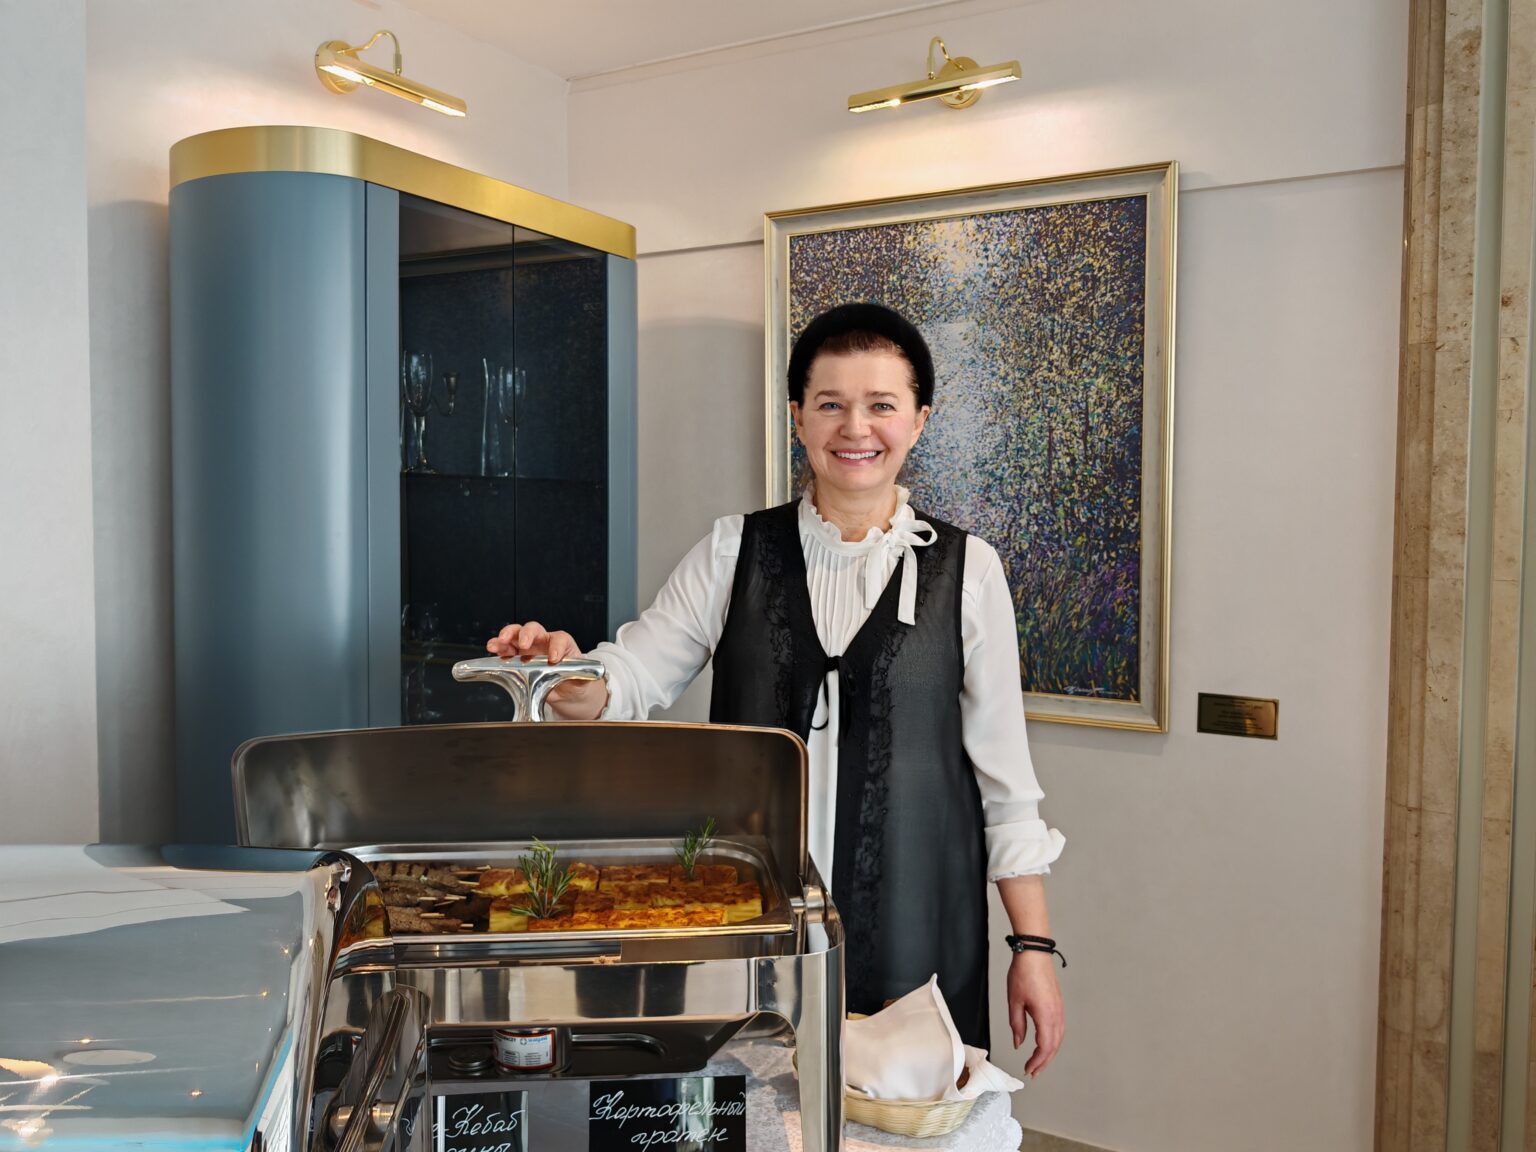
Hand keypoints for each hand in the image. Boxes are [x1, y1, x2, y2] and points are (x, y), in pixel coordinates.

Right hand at [485, 621, 607, 719]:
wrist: (567, 691)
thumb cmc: (575, 681)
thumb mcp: (582, 679)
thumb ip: (584, 674)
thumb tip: (594, 672)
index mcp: (563, 645)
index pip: (559, 639)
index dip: (556, 646)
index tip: (554, 658)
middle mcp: (544, 642)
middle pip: (534, 629)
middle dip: (527, 634)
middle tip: (523, 644)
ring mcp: (529, 649)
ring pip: (516, 635)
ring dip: (506, 636)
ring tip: (499, 642)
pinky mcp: (517, 657)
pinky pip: (506, 649)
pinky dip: (498, 647)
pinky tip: (492, 650)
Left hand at [1008, 948, 1063, 1077]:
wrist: (1034, 954)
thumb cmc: (1023, 974)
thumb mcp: (1014, 1001)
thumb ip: (1017, 1025)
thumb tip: (1018, 1043)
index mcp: (1046, 1016)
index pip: (1044, 1047)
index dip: (1037, 1062)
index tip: (1028, 1069)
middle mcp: (1057, 1015)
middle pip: (1054, 1046)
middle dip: (1044, 1062)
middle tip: (1033, 1072)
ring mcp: (1060, 1010)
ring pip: (1059, 1039)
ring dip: (1049, 1053)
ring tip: (1038, 1063)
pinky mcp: (1058, 1005)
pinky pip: (1059, 1029)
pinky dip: (1053, 1041)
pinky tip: (1045, 1044)